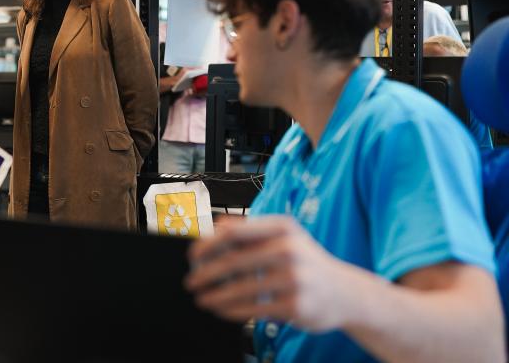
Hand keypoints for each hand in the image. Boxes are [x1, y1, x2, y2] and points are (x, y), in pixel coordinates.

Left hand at [184, 215, 350, 331]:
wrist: (346, 292)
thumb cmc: (307, 262)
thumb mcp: (285, 237)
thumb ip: (250, 229)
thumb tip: (215, 226)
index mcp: (281, 228)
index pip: (234, 232)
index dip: (208, 245)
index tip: (192, 256)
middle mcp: (289, 250)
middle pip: (233, 262)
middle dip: (205, 274)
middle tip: (191, 282)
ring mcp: (294, 279)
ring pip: (240, 289)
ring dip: (215, 296)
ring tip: (202, 299)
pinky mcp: (295, 305)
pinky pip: (253, 309)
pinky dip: (231, 311)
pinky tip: (221, 310)